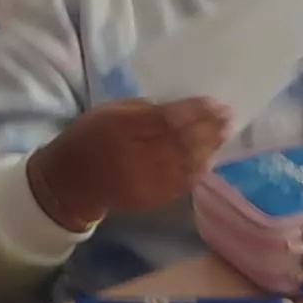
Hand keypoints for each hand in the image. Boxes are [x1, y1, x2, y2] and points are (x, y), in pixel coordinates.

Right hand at [26, 97, 230, 229]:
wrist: (74, 180)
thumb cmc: (92, 137)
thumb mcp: (109, 112)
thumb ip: (143, 110)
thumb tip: (180, 109)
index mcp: (121, 127)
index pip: (166, 118)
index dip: (194, 111)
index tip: (215, 103)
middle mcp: (134, 155)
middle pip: (180, 142)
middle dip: (208, 129)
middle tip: (228, 118)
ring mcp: (144, 180)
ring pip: (184, 164)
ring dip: (209, 149)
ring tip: (224, 135)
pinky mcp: (151, 199)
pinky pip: (181, 184)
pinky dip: (198, 171)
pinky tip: (210, 159)